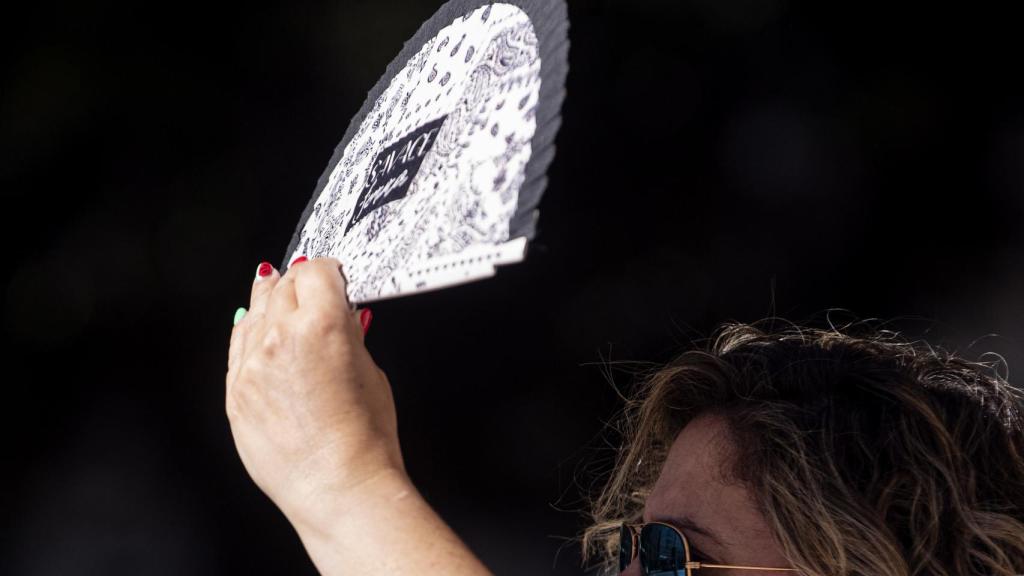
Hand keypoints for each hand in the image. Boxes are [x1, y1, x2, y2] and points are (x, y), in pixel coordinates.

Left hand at [226, 257, 403, 529]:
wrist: (339, 488)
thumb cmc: (364, 440)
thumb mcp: (371, 372)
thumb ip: (352, 337)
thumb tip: (344, 316)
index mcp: (321, 326)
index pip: (317, 272)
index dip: (329, 271)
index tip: (334, 277)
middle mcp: (279, 339)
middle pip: (283, 287)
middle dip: (300, 283)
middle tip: (313, 285)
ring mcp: (251, 367)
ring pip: (253, 313)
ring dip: (269, 300)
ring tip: (277, 290)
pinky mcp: (235, 393)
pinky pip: (237, 348)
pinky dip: (248, 332)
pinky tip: (252, 324)